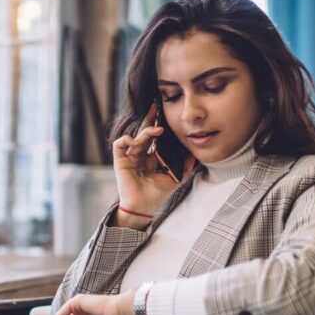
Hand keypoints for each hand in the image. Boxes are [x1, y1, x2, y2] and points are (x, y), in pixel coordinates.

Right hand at [112, 105, 195, 226]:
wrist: (143, 207)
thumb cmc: (157, 195)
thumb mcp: (175, 179)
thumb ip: (186, 167)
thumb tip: (195, 155)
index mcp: (152, 157)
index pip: (155, 138)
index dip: (159, 126)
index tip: (167, 114)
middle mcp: (140, 155)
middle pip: (144, 133)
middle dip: (150, 119)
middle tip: (157, 107)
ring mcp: (130, 157)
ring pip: (135, 137)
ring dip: (145, 132)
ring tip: (156, 131)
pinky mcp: (120, 161)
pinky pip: (119, 145)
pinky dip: (126, 140)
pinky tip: (136, 141)